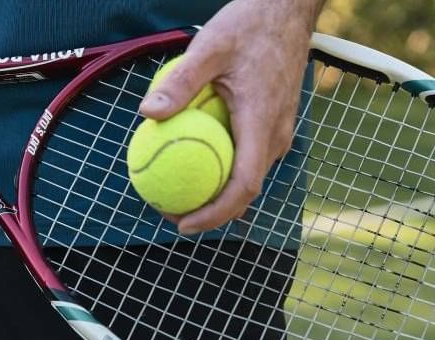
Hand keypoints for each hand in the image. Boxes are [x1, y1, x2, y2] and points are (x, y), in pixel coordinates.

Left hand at [139, 0, 323, 234]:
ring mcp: (279, 130)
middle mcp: (276, 134)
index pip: (243, 185)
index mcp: (262, 122)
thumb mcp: (209, 47)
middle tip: (171, 214)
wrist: (286, 9)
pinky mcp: (276, 123)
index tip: (183, 223)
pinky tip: (196, 160)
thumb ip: (180, 81)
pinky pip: (250, 157)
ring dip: (218, 193)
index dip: (215, 213)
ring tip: (180, 194)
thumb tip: (148, 113)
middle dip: (211, 212)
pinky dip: (225, 169)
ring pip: (249, 176)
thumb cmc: (248, 25)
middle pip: (246, 191)